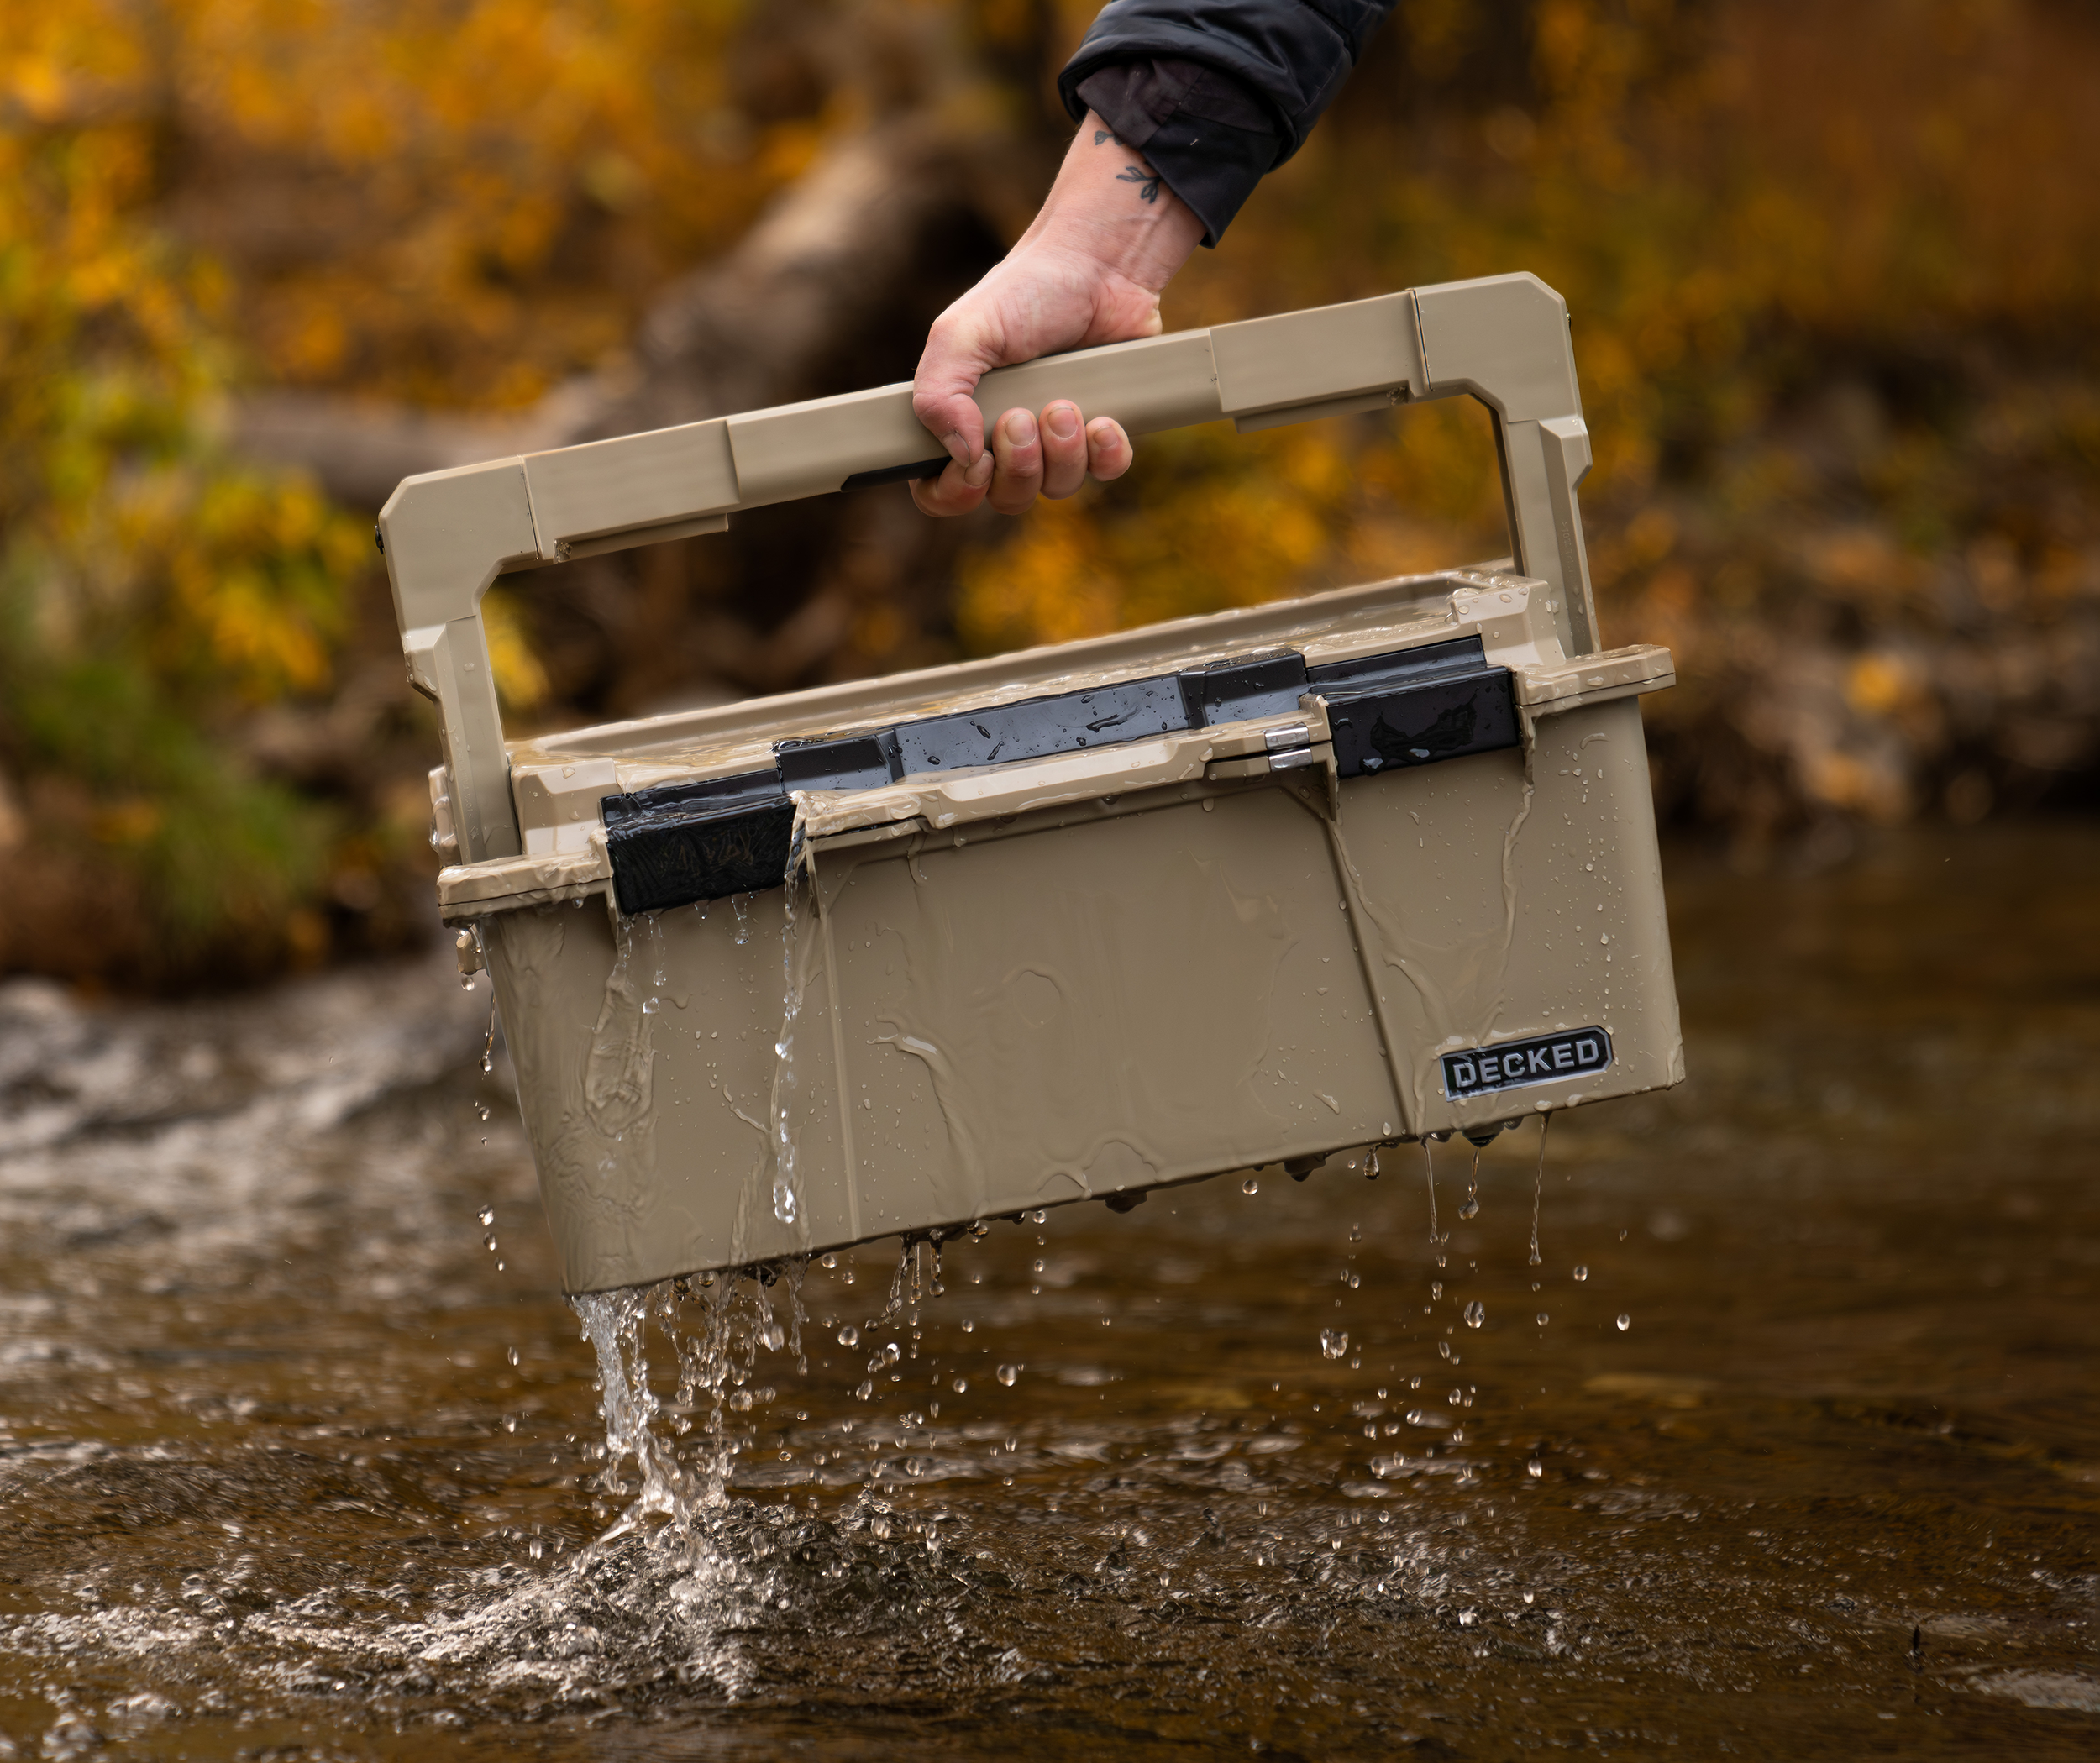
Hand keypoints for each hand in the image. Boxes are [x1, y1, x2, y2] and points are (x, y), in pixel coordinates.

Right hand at [911, 112, 1202, 516]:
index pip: (939, 491)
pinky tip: (1103, 419)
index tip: (975, 463)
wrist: (1098, 266)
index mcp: (960, 420)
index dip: (955, 493)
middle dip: (1017, 466)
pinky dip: (1106, 453)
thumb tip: (962, 456)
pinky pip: (1107, 473)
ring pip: (1057, 489)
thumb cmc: (1024, 292)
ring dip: (1061, 452)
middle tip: (1022, 416)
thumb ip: (940, 394)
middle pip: (1005, 498)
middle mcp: (1006, 438)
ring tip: (1065, 403)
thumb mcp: (961, 333)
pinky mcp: (1105, 431)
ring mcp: (1058, 440)